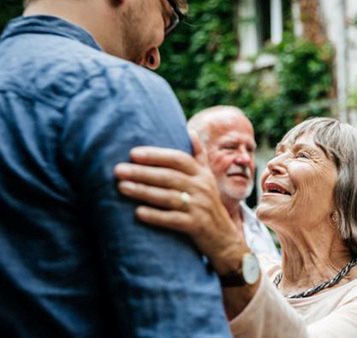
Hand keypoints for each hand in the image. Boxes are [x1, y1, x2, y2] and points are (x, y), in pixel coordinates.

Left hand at [114, 132, 248, 274]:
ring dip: (144, 192)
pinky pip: (173, 220)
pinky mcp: (196, 226)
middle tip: (118, 170)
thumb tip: (190, 131)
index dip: (156, 155)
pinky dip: (156, 216)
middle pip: (169, 177)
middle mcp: (202, 188)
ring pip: (168, 197)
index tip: (133, 153)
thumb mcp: (208, 178)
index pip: (179, 159)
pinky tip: (138, 213)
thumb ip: (198, 156)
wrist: (224, 238)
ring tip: (122, 187)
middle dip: (143, 172)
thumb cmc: (209, 204)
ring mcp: (200, 207)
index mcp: (202, 174)